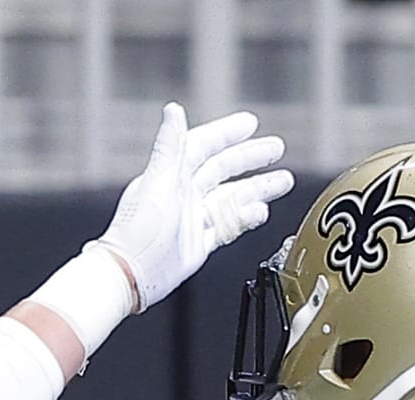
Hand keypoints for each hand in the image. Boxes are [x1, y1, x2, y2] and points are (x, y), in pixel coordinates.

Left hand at [96, 104, 292, 310]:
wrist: (131, 274)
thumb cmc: (138, 231)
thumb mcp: (157, 181)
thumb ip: (169, 146)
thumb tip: (172, 110)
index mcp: (172, 175)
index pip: (204, 145)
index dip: (227, 133)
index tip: (251, 124)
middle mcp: (184, 195)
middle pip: (223, 169)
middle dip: (251, 158)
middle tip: (276, 149)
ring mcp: (192, 219)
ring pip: (231, 197)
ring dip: (257, 188)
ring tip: (282, 181)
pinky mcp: (197, 243)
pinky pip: (227, 226)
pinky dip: (244, 218)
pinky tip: (260, 212)